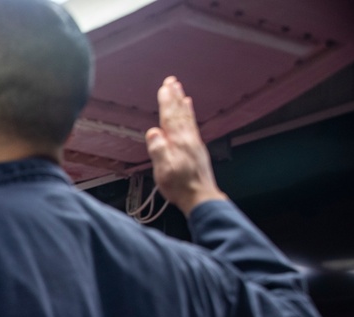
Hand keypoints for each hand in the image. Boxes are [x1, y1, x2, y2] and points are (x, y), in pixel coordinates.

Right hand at [145, 76, 225, 215]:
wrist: (200, 196)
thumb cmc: (181, 186)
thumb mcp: (164, 170)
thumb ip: (158, 150)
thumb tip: (153, 132)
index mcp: (178, 142)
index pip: (170, 117)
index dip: (166, 102)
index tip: (164, 87)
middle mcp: (188, 138)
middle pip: (180, 113)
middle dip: (174, 96)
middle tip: (172, 81)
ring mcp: (194, 142)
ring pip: (187, 117)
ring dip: (182, 102)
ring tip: (180, 90)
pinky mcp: (197, 148)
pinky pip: (192, 124)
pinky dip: (189, 113)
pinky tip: (189, 110)